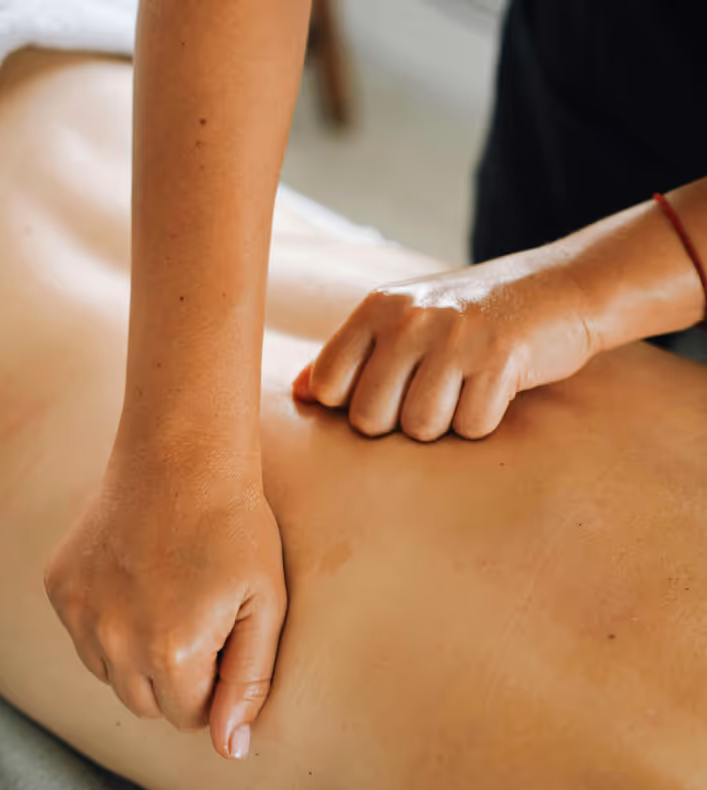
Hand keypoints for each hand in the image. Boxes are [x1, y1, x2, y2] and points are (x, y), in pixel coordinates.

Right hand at [44, 438, 285, 759]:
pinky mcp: (60, 587)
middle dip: (177, 676)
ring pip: (112, 673)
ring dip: (139, 654)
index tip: (226, 640)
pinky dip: (110, 622)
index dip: (214, 684)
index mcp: (172, 652)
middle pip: (146, 702)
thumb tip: (229, 749)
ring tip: (171, 597)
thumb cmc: (237, 528)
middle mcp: (115, 642)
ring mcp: (80, 613)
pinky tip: (138, 578)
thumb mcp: (266, 604)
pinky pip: (86, 634)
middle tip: (201, 618)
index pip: (189, 716)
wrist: (182, 458)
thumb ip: (249, 681)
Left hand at [293, 249, 602, 439]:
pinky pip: (472, 428)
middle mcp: (410, 319)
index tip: (388, 393)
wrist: (560, 288)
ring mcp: (456, 337)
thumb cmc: (469, 316)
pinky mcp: (501, 358)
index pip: (329, 386)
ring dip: (446, 424)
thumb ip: (350, 355)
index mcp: (378, 308)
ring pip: (420, 429)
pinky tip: (495, 389)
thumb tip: (299, 394)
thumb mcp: (403, 319)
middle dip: (400, 423)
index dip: (354, 405)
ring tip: (465, 389)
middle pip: (370, 420)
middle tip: (434, 393)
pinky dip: (484, 421)